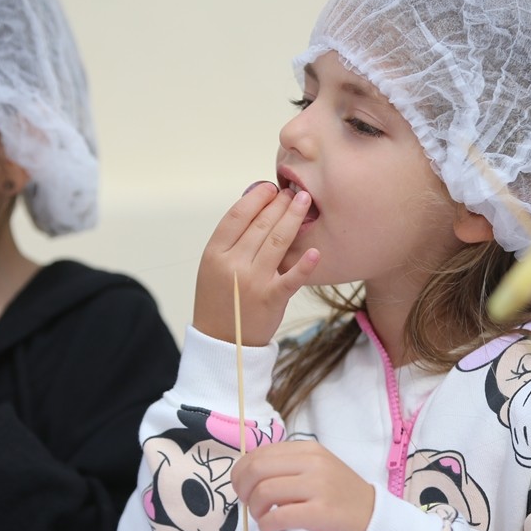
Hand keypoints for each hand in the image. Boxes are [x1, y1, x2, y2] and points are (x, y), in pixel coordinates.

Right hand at [193, 183, 319, 345]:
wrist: (223, 343)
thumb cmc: (221, 301)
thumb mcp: (213, 268)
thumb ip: (231, 241)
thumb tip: (255, 207)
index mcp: (214, 254)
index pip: (237, 216)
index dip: (256, 198)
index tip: (270, 187)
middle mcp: (232, 265)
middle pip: (260, 225)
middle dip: (279, 203)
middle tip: (294, 191)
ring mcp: (252, 282)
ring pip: (277, 241)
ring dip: (293, 217)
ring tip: (305, 201)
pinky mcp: (272, 299)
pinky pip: (291, 278)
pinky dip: (304, 264)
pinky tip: (316, 251)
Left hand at [230, 440, 372, 530]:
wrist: (372, 519)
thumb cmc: (336, 496)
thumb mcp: (313, 470)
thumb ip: (284, 467)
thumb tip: (244, 475)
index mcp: (308, 449)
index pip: (260, 453)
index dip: (241, 472)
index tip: (242, 488)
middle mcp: (313, 462)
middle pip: (257, 469)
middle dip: (243, 489)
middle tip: (249, 504)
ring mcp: (319, 486)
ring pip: (265, 492)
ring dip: (255, 510)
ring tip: (263, 518)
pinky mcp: (321, 513)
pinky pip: (279, 516)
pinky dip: (266, 525)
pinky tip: (270, 529)